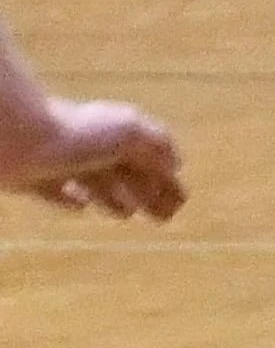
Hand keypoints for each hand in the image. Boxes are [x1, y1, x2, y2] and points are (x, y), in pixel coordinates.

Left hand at [3, 96, 185, 219]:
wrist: (19, 139)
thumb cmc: (79, 134)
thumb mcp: (129, 132)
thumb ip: (154, 145)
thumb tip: (175, 164)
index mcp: (123, 130)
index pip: (153, 158)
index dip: (168, 180)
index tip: (183, 200)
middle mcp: (97, 144)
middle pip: (129, 171)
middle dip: (148, 191)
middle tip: (165, 217)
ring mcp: (67, 161)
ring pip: (99, 183)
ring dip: (116, 198)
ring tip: (129, 214)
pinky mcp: (37, 179)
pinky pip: (62, 192)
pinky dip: (74, 200)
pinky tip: (82, 208)